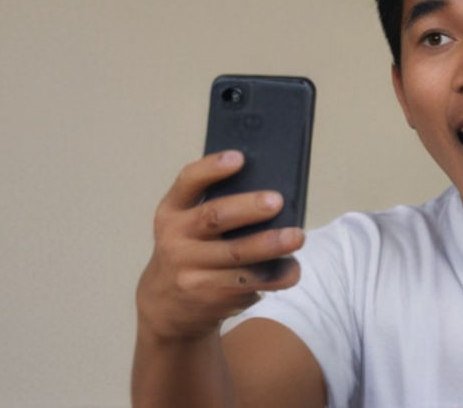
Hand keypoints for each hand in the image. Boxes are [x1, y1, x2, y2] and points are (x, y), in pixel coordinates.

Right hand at [137, 150, 304, 341]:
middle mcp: (175, 239)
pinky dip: (274, 276)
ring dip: (269, 245)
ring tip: (296, 236)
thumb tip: (270, 194)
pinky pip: (247, 283)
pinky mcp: (208, 295)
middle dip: (248, 208)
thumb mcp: (187, 226)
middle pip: (215, 217)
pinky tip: (292, 269)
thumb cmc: (191, 250)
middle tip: (278, 201)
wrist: (167, 305)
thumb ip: (215, 207)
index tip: (239, 158)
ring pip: (235, 255)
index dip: (212, 168)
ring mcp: (190, 270)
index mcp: (172, 211)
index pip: (188, 182)